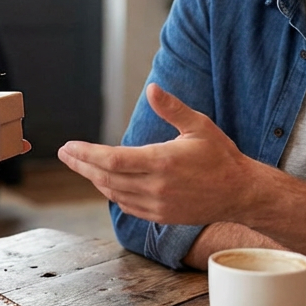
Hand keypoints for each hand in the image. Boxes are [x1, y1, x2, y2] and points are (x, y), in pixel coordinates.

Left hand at [58, 83, 260, 224]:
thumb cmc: (221, 156)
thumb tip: (151, 89)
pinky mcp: (161, 216)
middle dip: (81, 165)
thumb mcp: (199, 125)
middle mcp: (156, 186)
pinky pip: (127, 205)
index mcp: (162, 161)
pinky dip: (112, 193)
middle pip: (105, 177)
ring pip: (113, 192)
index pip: (112, 160)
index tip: (68, 146)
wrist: (241, 193)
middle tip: (64, 154)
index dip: (86, 154)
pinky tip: (106, 182)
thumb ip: (172, 108)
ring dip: (94, 179)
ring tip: (80, 165)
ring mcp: (157, 205)